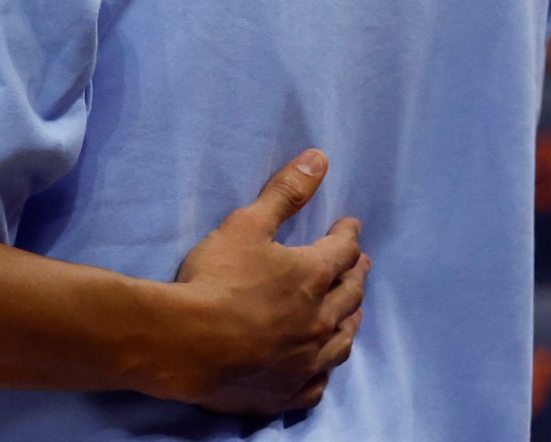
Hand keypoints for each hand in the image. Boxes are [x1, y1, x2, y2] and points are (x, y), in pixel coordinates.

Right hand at [140, 150, 367, 414]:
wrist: (189, 343)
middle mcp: (320, 320)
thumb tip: (320, 159)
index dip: (348, 235)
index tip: (351, 226)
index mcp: (312, 276)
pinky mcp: (287, 391)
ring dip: (350, 321)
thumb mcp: (247, 225)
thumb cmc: (217, 279)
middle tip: (361, 265)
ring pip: (341, 341)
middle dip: (357, 275)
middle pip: (349, 295)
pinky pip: (317, 383)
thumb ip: (285, 193)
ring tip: (354, 313)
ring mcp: (306, 360)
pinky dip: (323, 370)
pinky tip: (322, 368)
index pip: (341, 251)